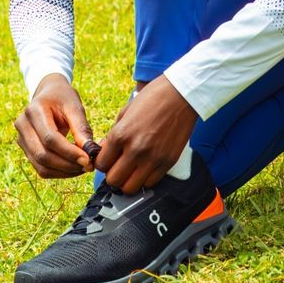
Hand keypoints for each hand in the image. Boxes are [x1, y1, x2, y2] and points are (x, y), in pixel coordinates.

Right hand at [14, 74, 94, 178]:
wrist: (48, 93)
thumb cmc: (63, 97)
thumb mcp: (74, 105)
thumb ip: (81, 127)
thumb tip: (90, 151)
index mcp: (34, 110)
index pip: (50, 138)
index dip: (69, 152)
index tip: (88, 159)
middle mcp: (23, 125)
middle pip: (42, 155)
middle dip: (67, 165)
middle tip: (88, 166)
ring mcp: (21, 139)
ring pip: (41, 166)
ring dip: (64, 172)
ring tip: (83, 168)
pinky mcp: (26, 150)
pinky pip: (41, 168)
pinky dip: (59, 172)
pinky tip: (74, 167)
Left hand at [95, 75, 197, 194]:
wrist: (181, 94)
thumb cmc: (153, 97)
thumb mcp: (126, 111)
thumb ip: (113, 134)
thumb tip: (105, 151)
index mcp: (121, 134)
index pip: (101, 164)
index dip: (102, 163)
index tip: (108, 159)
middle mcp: (136, 149)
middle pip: (114, 181)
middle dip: (113, 174)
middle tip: (118, 166)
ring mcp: (153, 158)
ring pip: (131, 188)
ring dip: (128, 181)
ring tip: (132, 169)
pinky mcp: (168, 162)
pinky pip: (151, 183)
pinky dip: (145, 179)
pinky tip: (146, 167)